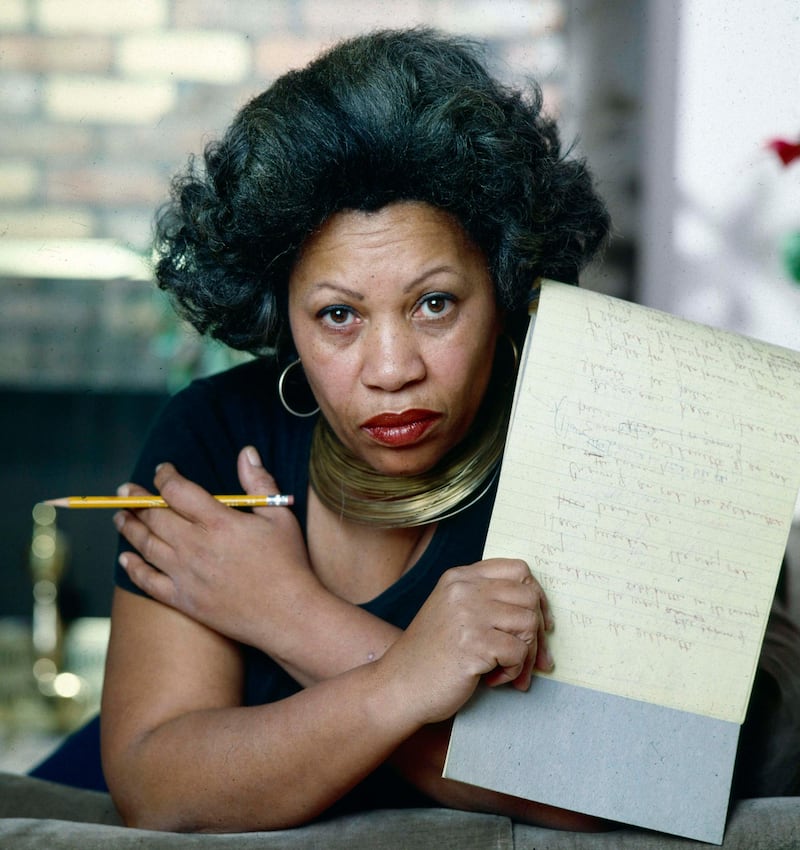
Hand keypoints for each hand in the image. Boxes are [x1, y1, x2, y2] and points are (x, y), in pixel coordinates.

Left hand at [115, 446, 320, 654]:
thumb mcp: (280, 516)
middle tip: (125, 490)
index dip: (165, 477)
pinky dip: (133, 568)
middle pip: (155, 517)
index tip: (161, 470)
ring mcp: (186, 575)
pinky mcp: (184, 600)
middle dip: (137, 499)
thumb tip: (246, 451)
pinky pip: (148, 582)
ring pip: (146, 545)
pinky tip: (124, 559)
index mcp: (218, 522)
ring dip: (129, 528)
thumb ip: (259, 482)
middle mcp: (195, 546)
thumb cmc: (288, 563)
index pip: (177, 491)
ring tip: (120, 516)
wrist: (288, 615)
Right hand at [377, 559, 552, 726]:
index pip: (518, 569)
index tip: (540, 622)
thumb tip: (541, 612)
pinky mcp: (473, 643)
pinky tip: (492, 679)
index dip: (536, 595)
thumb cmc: (431, 655)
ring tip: (508, 671)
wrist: (398, 685)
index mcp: (460, 577)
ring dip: (526, 655)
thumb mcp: (453, 611)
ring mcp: (468, 614)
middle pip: (529, 596)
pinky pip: (518, 652)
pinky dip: (514, 671)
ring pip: (529, 623)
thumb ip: (486, 600)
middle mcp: (464, 589)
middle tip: (532, 659)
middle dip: (537, 632)